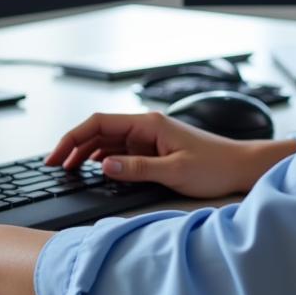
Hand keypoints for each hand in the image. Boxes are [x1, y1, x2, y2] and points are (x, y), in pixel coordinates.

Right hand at [47, 110, 295, 197]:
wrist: (241, 167)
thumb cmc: (214, 166)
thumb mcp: (174, 172)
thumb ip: (136, 169)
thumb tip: (103, 166)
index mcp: (149, 124)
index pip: (99, 122)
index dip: (72, 137)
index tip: (55, 155)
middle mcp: (146, 126)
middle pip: (99, 130)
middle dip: (73, 146)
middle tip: (54, 167)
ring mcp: (150, 137)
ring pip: (108, 141)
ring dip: (85, 153)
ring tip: (67, 170)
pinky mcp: (154, 149)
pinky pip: (121, 150)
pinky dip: (103, 159)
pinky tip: (93, 170)